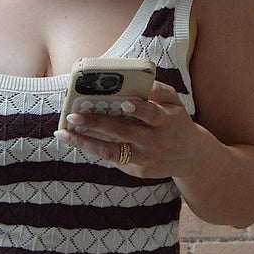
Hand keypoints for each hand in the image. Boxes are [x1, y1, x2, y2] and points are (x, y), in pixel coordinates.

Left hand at [53, 79, 204, 180]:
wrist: (189, 157)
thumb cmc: (176, 121)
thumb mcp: (175, 103)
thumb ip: (160, 91)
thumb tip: (141, 82)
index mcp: (166, 121)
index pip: (152, 114)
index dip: (139, 109)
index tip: (124, 103)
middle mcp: (154, 142)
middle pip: (124, 132)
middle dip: (97, 123)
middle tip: (73, 114)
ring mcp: (145, 159)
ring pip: (111, 151)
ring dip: (85, 142)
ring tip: (63, 133)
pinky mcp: (137, 171)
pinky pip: (112, 159)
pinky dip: (93, 149)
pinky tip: (76, 140)